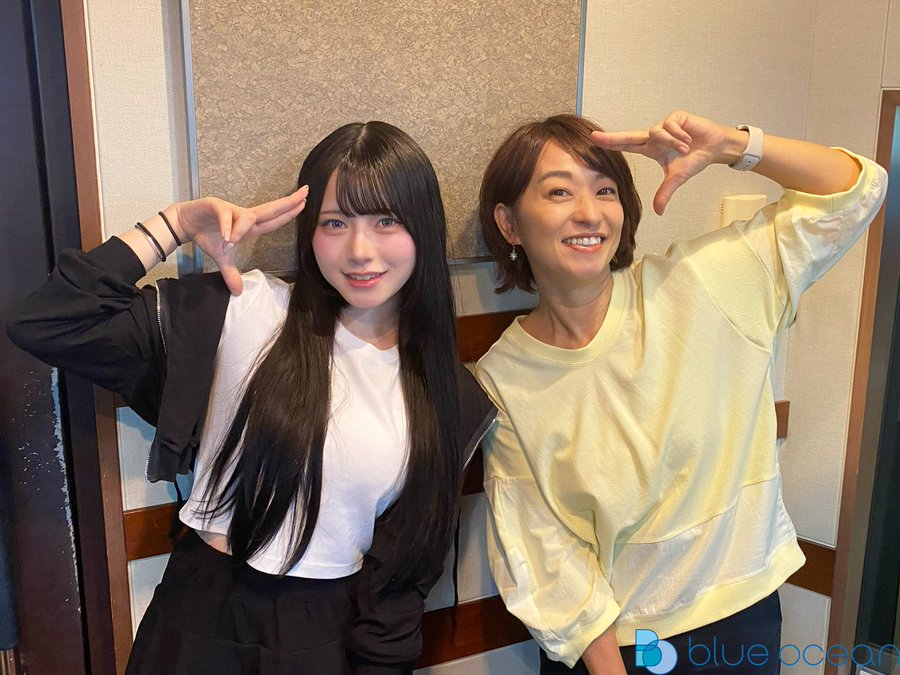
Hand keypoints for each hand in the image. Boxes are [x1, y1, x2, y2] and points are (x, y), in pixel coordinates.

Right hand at [162, 186, 308, 293]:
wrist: (185, 224)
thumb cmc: (207, 236)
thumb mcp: (222, 259)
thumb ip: (231, 273)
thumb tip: (238, 293)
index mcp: (249, 226)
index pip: (273, 220)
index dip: (288, 213)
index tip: (305, 203)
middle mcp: (243, 216)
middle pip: (270, 209)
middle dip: (288, 203)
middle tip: (305, 193)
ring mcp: (230, 209)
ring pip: (248, 216)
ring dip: (242, 230)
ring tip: (231, 243)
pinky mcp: (215, 205)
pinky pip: (225, 214)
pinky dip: (227, 227)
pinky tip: (226, 237)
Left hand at [591, 110, 734, 215]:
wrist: (715, 147)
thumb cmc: (694, 159)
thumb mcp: (677, 178)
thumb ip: (665, 193)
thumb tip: (658, 211)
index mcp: (651, 148)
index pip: (627, 145)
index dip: (611, 143)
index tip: (594, 141)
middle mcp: (654, 135)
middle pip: (630, 136)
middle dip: (613, 138)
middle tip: (594, 137)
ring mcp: (665, 125)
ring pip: (657, 133)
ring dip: (672, 143)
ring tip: (684, 148)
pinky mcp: (676, 117)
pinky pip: (670, 126)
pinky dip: (679, 136)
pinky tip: (689, 139)